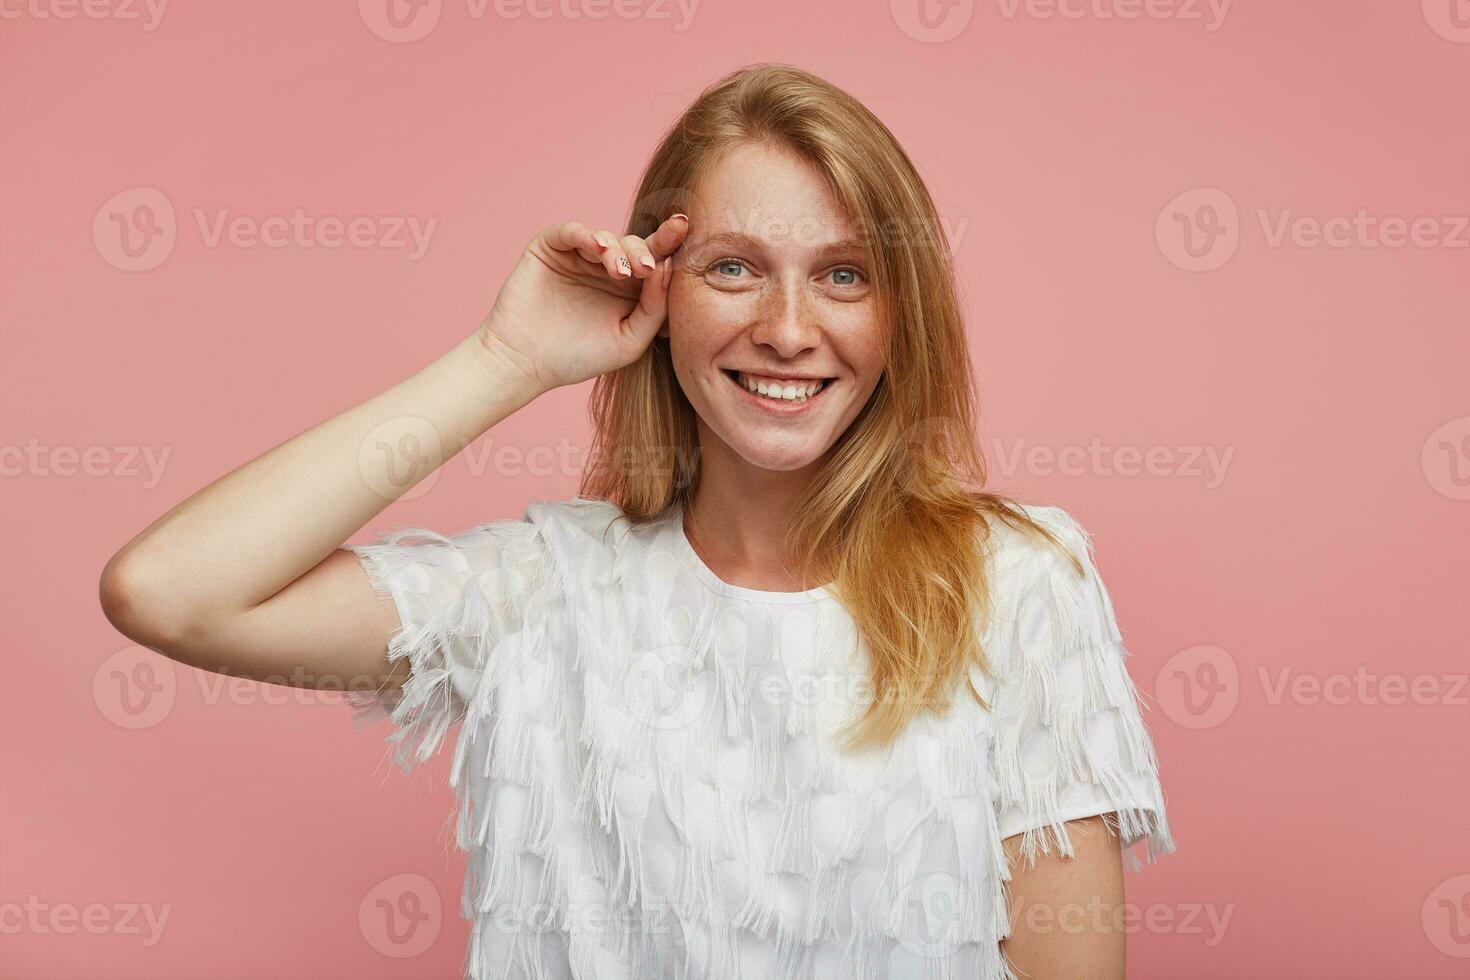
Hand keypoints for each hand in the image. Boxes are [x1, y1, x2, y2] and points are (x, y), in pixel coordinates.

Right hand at [476, 214, 689, 392]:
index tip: (687, 230)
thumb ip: (654, 308)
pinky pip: (572, 232)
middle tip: (647, 268)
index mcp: (630, 290)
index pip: (656, 263)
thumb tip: (668, 267)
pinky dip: (586, 235)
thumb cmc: (578, 358)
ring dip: (618, 251)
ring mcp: (578, 257)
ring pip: (607, 238)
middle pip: (635, 245)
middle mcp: (606, 269)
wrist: (526, 364)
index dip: (671, 245)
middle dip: (646, 251)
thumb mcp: (630, 340)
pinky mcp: (551, 249)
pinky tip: (598, 247)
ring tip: (621, 272)